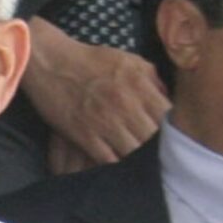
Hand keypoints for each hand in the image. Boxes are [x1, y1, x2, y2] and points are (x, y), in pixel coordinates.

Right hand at [22, 17, 171, 167]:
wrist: (50, 61)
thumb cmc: (89, 59)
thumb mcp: (127, 59)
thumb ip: (151, 78)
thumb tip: (167, 99)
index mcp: (139, 85)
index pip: (168, 118)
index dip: (172, 130)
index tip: (169, 135)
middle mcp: (125, 105)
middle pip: (153, 139)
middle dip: (156, 147)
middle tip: (155, 153)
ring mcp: (104, 121)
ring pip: (133, 153)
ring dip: (135, 158)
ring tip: (136, 160)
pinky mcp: (83, 134)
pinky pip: (107, 159)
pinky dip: (114, 163)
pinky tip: (116, 162)